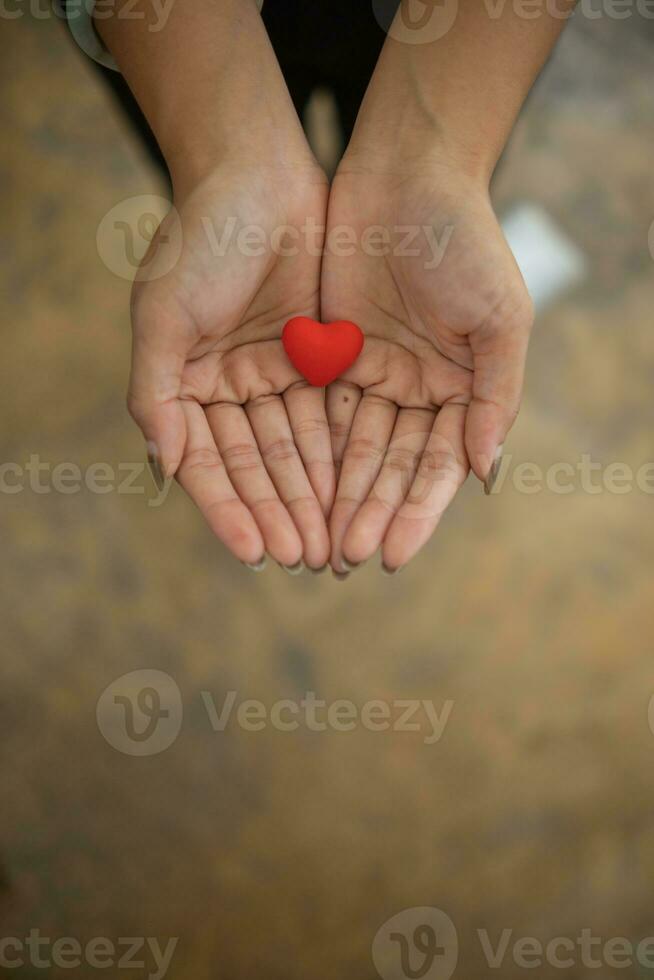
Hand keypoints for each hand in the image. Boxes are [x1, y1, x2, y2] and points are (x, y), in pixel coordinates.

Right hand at [128, 160, 334, 570]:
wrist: (258, 173)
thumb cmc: (200, 239)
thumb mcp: (162, 314)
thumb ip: (156, 394)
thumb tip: (162, 468)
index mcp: (187, 385)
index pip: (211, 463)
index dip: (230, 510)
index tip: (253, 554)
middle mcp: (232, 387)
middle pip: (259, 465)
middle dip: (281, 513)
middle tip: (306, 561)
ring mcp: (277, 373)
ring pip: (299, 448)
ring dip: (314, 496)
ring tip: (333, 543)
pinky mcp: (320, 355)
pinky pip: (332, 414)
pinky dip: (340, 453)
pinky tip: (353, 492)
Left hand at [322, 153, 533, 573]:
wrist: (407, 173)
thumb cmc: (464, 241)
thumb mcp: (499, 319)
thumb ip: (495, 397)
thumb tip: (484, 474)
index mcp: (463, 389)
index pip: (437, 466)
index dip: (416, 512)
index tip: (393, 555)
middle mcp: (419, 389)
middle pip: (391, 466)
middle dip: (369, 513)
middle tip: (343, 560)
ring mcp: (374, 372)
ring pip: (352, 448)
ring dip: (336, 495)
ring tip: (317, 542)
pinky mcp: (331, 351)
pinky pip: (318, 411)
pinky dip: (309, 451)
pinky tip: (295, 491)